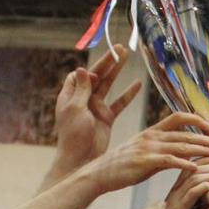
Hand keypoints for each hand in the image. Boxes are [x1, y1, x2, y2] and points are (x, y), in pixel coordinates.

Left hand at [48, 46, 142, 179]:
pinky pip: (119, 103)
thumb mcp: (76, 109)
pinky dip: (128, 94)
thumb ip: (81, 89)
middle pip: (97, 76)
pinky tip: (138, 84)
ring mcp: (96, 108)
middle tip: (120, 48)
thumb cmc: (74, 135)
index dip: (90, 70)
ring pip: (109, 85)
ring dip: (117, 71)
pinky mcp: (106, 118)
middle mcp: (83, 99)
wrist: (81, 160)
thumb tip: (82, 68)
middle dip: (108, 62)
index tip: (98, 72)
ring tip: (127, 56)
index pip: (80, 75)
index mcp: (71, 96)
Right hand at [85, 112, 208, 195]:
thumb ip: (160, 149)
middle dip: (208, 139)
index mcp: (153, 131)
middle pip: (187, 133)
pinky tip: (196, 168)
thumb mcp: (142, 151)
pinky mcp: (145, 162)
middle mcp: (153, 136)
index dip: (197, 120)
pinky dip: (184, 163)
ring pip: (182, 145)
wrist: (100, 173)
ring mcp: (149, 148)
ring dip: (203, 150)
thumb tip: (178, 152)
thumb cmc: (121, 166)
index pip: (179, 117)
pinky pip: (169, 160)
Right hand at [163, 158, 208, 208]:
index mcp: (180, 187)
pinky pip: (194, 192)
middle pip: (195, 168)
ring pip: (196, 177)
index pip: (193, 165)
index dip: (208, 159)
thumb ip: (204, 202)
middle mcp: (178, 189)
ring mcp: (178, 197)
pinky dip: (208, 187)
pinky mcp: (180, 207)